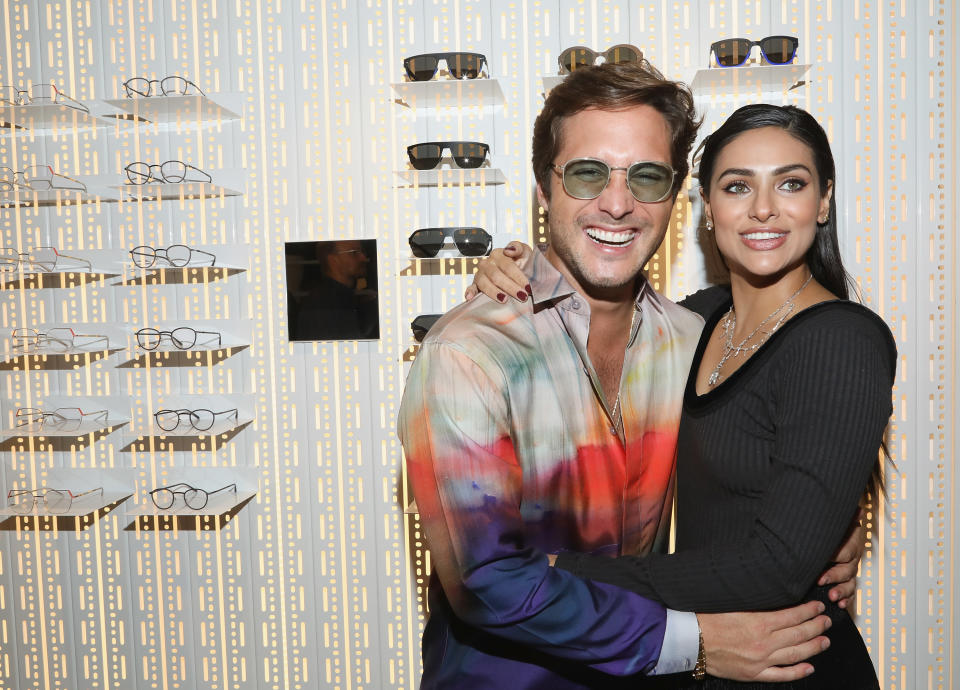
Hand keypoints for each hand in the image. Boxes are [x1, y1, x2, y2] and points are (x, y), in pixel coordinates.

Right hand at [463, 241, 533, 301]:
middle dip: (510, 287)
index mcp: (498, 255)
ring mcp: (480, 274)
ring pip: (484, 283)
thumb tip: (508, 250)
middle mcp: (487, 264)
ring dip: (494, 292)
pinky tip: (470, 297)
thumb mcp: (524, 252)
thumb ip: (518, 247)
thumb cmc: (521, 262)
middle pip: (497, 276)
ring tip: (504, 299)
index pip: (508, 266)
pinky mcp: (476, 284)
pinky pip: (471, 288)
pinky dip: (470, 292)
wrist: (518, 272)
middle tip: (522, 296)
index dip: (518, 277)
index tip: (527, 287)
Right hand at [698, 601, 830, 680]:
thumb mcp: (733, 603)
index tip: (818, 606)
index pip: (793, 615)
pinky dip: (798, 671)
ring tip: (824, 640)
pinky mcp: (754, 673)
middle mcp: (764, 642)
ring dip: (813, 647)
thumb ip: (755, 602)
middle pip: (799, 634)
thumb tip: (774, 595)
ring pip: (796, 654)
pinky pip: (782, 674)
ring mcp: (761, 660)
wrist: (691, 640)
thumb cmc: (707, 617)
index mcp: (758, 622)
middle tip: (826, 620)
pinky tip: (809, 667)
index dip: (809, 610)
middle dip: (816, 626)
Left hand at [817, 507, 864, 607]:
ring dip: (842, 590)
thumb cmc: (827, 524)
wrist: (829, 528)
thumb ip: (839, 517)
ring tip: (832, 597)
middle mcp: (852, 555)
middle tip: (821, 580)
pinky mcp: (845, 578)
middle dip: (835, 576)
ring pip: (850, 581)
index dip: (835, 556)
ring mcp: (850, 568)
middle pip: (848, 568)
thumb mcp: (830, 520)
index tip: (823, 559)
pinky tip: (841, 604)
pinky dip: (847, 598)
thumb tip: (858, 510)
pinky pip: (850, 590)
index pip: (846, 551)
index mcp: (850, 541)